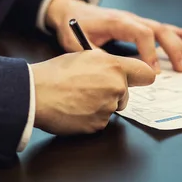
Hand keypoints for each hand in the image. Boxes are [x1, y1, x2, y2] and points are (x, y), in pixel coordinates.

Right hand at [31, 50, 154, 134]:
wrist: (35, 94)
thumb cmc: (55, 74)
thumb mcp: (85, 57)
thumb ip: (107, 64)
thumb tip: (117, 70)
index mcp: (114, 66)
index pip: (146, 73)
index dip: (141, 78)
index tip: (138, 80)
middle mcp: (116, 86)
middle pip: (126, 94)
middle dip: (113, 93)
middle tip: (90, 89)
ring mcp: (108, 107)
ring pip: (112, 108)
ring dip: (100, 106)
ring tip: (77, 98)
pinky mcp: (98, 125)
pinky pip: (100, 121)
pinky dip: (90, 118)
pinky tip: (74, 110)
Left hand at [46, 0, 181, 72]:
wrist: (71, 10)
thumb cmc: (74, 25)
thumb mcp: (77, 41)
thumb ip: (94, 53)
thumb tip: (111, 68)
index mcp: (118, 22)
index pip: (142, 34)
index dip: (150, 52)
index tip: (155, 71)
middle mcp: (131, 18)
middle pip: (158, 30)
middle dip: (173, 50)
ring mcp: (136, 19)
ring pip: (164, 29)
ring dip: (180, 45)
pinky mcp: (138, 23)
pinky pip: (161, 27)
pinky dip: (178, 33)